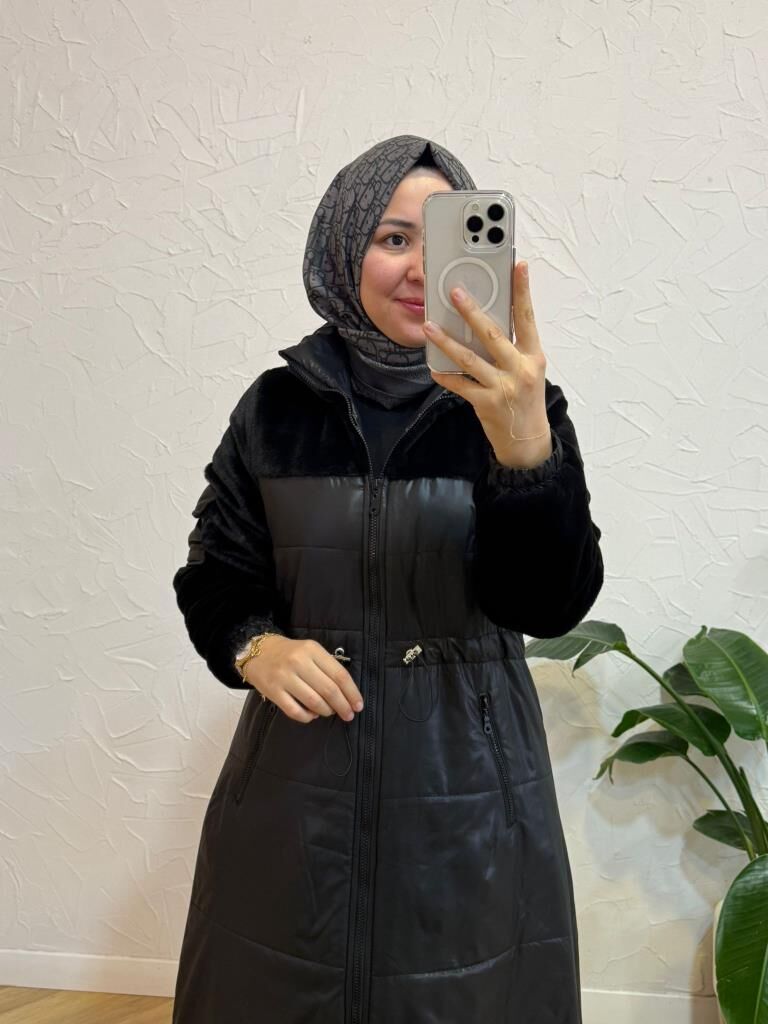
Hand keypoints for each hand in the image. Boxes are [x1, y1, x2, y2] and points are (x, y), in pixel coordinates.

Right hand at [243, 636, 364, 724]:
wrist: (258, 652)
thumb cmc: (290, 653)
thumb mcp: (310, 651)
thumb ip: (327, 667)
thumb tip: (346, 693)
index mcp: (312, 650)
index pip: (339, 674)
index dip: (352, 692)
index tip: (358, 705)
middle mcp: (298, 662)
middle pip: (329, 690)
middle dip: (342, 706)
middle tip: (348, 715)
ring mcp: (284, 677)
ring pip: (313, 702)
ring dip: (326, 711)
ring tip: (329, 712)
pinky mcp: (273, 691)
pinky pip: (295, 711)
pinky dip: (307, 717)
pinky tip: (312, 715)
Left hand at [423, 260, 552, 469]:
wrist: (527, 440)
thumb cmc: (526, 399)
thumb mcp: (529, 370)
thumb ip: (512, 348)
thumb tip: (485, 322)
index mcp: (533, 356)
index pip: (528, 318)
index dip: (523, 292)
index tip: (519, 267)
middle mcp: (520, 369)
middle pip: (492, 334)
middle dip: (471, 312)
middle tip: (454, 293)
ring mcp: (502, 387)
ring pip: (469, 359)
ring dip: (446, 342)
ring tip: (429, 327)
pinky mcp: (486, 403)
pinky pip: (460, 385)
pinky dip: (445, 376)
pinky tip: (433, 367)